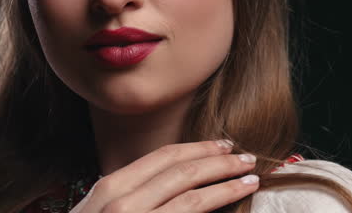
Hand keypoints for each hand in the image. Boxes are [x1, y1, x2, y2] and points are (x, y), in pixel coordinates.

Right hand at [70, 139, 259, 212]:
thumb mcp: (101, 210)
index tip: (223, 145)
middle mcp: (122, 202)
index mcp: (110, 187)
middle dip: (220, 162)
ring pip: (192, 199)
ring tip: (250, 179)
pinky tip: (231, 205)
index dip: (198, 147)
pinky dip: (213, 209)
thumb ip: (131, 193)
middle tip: (247, 158)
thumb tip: (172, 182)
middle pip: (182, 172)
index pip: (163, 157)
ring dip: (226, 186)